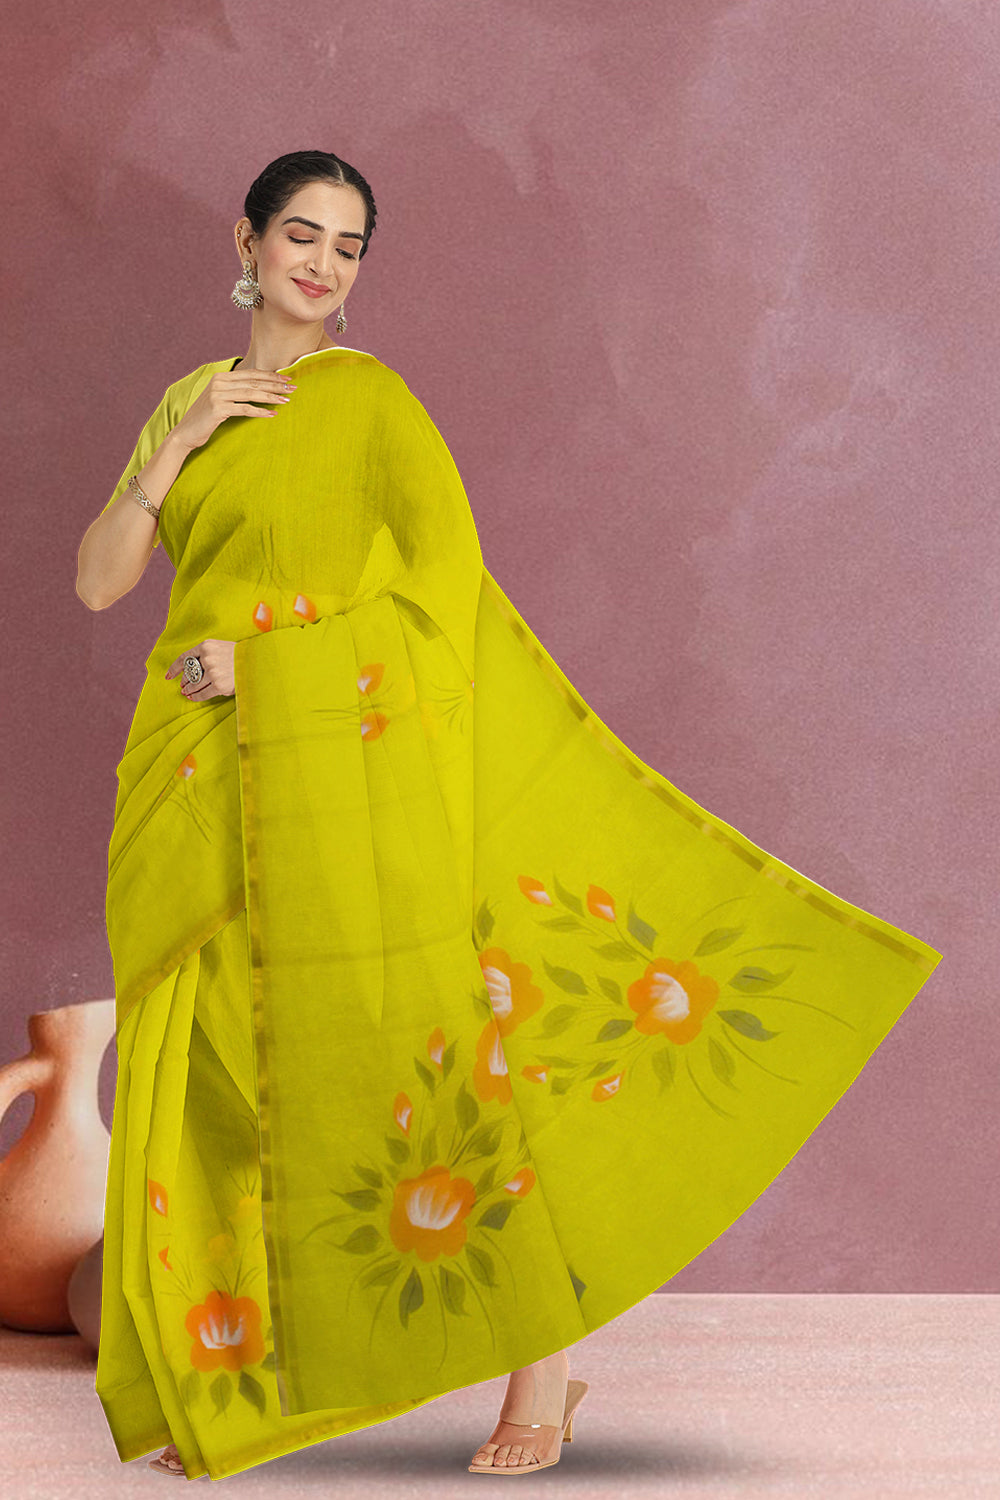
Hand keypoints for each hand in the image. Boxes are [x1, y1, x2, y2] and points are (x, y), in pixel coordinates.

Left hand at [165, 639, 235, 699]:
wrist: (257, 661)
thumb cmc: (239, 655)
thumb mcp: (221, 648)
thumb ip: (206, 655)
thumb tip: (191, 670)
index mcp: (206, 646)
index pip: (184, 658)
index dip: (175, 668)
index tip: (169, 676)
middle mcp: (208, 658)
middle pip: (189, 673)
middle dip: (184, 681)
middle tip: (182, 686)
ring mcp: (213, 672)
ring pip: (194, 684)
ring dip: (189, 690)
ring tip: (186, 693)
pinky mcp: (219, 685)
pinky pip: (203, 693)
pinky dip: (196, 697)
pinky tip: (193, 698)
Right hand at [170, 367, 296, 450]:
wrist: (186, 433)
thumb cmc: (206, 418)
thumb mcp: (220, 400)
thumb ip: (234, 391)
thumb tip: (259, 389)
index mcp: (220, 377)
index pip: (250, 374)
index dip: (270, 376)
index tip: (287, 379)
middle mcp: (218, 382)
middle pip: (253, 382)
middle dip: (275, 385)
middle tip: (292, 388)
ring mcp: (217, 395)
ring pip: (251, 394)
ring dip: (271, 397)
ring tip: (286, 401)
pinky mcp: (218, 409)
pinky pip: (245, 409)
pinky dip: (260, 412)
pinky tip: (272, 415)